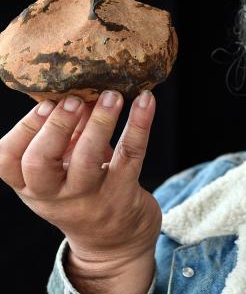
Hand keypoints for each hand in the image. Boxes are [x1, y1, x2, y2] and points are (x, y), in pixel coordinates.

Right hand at [0, 90, 160, 291]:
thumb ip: (65, 135)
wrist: (116, 241)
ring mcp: (89, 197)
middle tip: (74, 100)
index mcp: (31, 186)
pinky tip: (146, 100)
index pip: (7, 161)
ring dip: (100, 122)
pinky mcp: (123, 193)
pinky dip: (139, 124)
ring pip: (87, 159)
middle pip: (40, 164)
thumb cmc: (84, 191)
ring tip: (112, 95)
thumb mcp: (62, 169)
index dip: (23, 129)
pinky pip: (130, 155)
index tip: (45, 104)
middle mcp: (54, 196)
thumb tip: (78, 89)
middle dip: (55, 127)